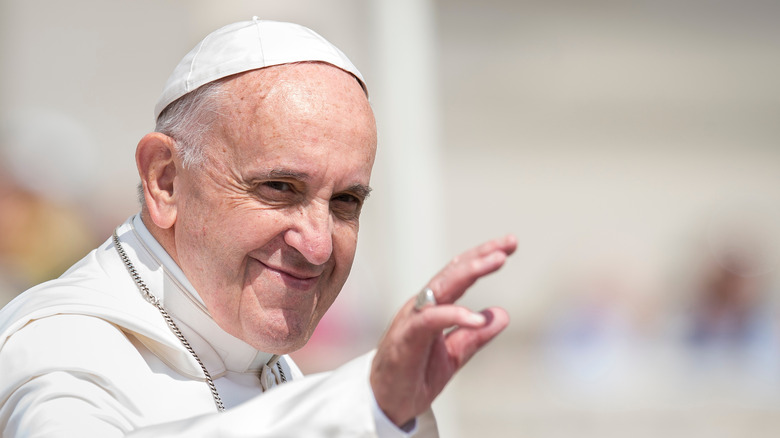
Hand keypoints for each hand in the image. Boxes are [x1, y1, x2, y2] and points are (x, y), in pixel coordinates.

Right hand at [370, 234, 516, 425]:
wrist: (385, 404)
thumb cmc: (413, 376)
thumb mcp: (453, 356)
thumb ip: (475, 336)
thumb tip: (503, 315)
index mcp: (433, 307)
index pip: (459, 274)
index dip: (483, 258)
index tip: (510, 246)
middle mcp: (422, 306)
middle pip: (453, 272)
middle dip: (481, 255)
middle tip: (510, 243)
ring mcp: (412, 319)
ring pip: (441, 287)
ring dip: (470, 271)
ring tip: (497, 260)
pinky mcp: (406, 337)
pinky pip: (430, 320)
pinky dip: (454, 315)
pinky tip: (477, 319)